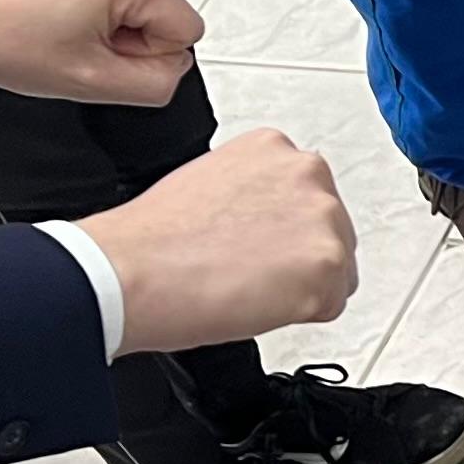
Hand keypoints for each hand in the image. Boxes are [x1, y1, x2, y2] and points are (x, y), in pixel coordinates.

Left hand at [0, 0, 200, 105]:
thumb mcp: (90, 82)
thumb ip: (156, 83)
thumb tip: (173, 68)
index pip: (187, 32)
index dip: (145, 58)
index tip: (98, 55)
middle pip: (163, 8)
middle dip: (127, 35)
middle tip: (72, 44)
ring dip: (106, 17)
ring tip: (55, 24)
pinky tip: (46, 7)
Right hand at [77, 126, 356, 352]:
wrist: (129, 272)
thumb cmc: (152, 239)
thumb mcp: (209, 182)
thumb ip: (254, 193)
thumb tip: (267, 220)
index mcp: (275, 149)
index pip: (305, 200)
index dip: (278, 234)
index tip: (251, 244)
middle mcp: (307, 174)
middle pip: (329, 233)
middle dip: (296, 259)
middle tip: (244, 269)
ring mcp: (322, 220)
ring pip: (335, 270)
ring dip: (299, 287)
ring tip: (244, 285)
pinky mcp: (327, 266)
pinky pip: (331, 306)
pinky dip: (299, 315)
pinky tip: (255, 303)